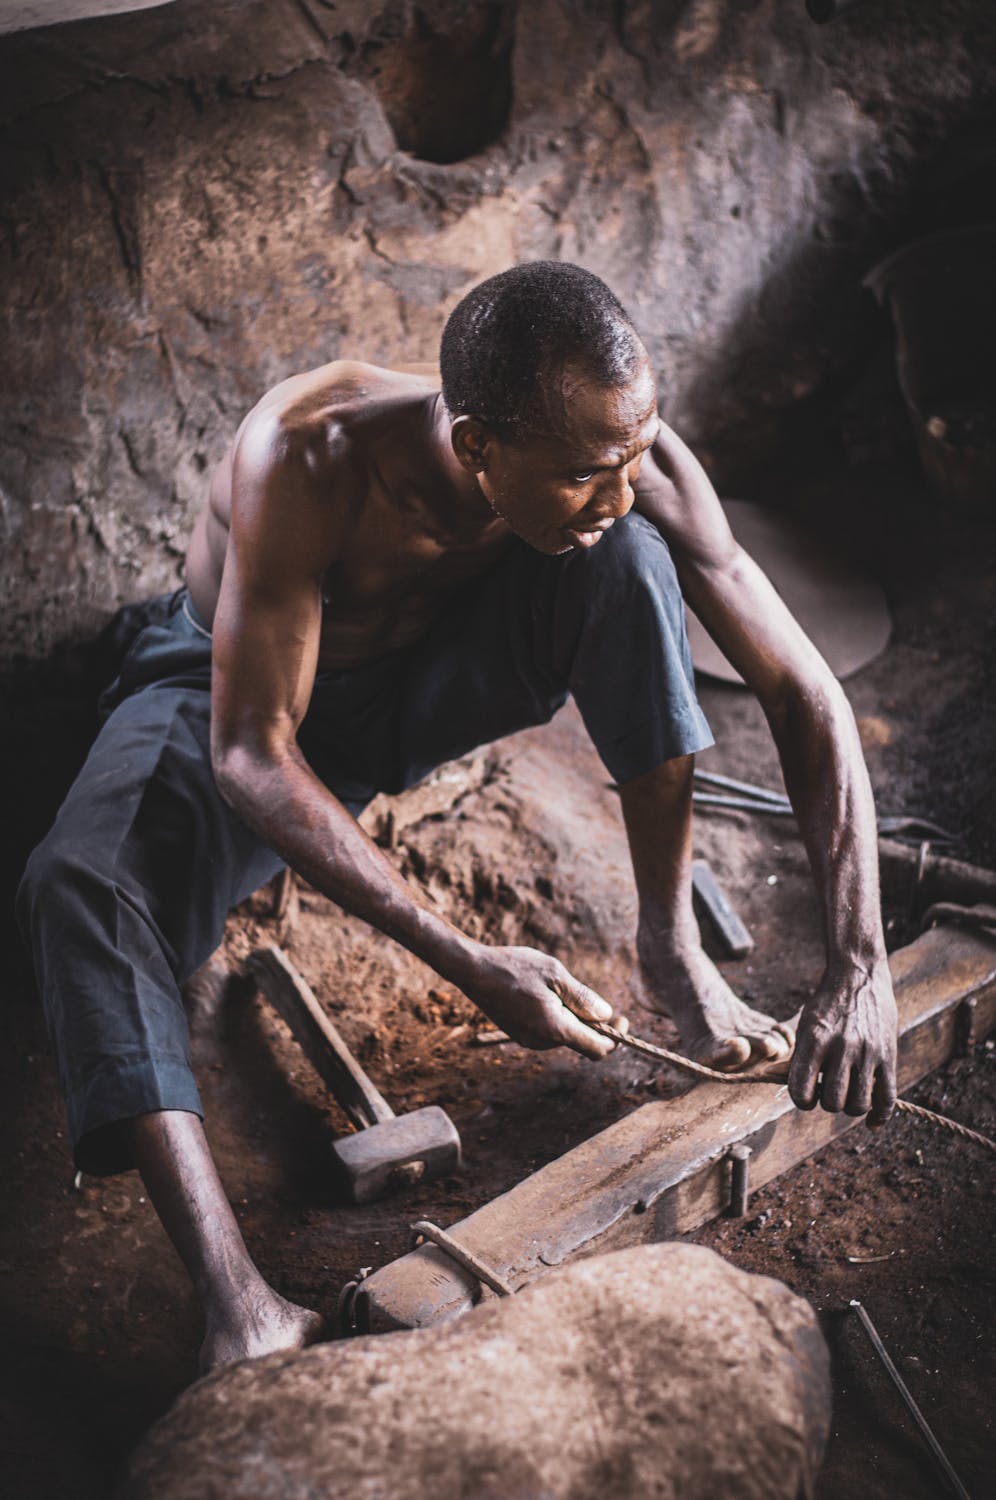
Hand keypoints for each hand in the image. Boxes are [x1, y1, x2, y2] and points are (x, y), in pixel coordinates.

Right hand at [460, 943, 622, 1059]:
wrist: (473, 971)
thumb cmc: (514, 968)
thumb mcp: (555, 974)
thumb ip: (583, 998)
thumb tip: (607, 1015)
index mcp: (555, 1029)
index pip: (598, 1048)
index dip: (617, 1038)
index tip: (623, 1019)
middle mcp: (542, 1042)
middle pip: (582, 1041)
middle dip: (593, 1023)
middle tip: (590, 995)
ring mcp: (529, 1040)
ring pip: (565, 1035)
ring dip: (573, 1017)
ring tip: (559, 988)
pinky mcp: (520, 1034)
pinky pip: (549, 1031)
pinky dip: (557, 1016)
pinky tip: (544, 993)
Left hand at [788, 958, 896, 1125]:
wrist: (858, 974)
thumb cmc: (826, 1003)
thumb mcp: (805, 1025)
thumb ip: (801, 1058)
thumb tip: (794, 1091)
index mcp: (814, 1041)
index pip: (801, 1093)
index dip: (802, 1100)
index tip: (807, 1093)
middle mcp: (840, 1049)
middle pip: (833, 1103)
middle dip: (828, 1102)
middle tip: (829, 1089)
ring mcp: (867, 1053)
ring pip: (858, 1105)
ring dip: (850, 1107)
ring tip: (848, 1093)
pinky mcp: (888, 1055)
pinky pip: (887, 1098)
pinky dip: (879, 1117)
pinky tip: (871, 1123)